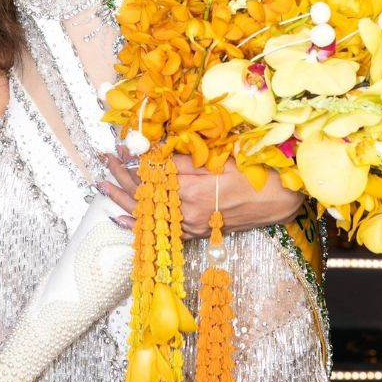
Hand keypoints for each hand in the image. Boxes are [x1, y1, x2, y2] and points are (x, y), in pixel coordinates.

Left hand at [99, 151, 303, 238]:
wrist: (280, 200)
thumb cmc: (254, 174)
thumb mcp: (217, 159)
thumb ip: (182, 160)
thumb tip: (151, 155)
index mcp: (189, 191)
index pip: (149, 175)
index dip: (130, 161)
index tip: (116, 148)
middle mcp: (186, 213)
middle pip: (143, 195)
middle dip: (119, 177)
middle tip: (103, 161)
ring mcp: (191, 226)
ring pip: (148, 214)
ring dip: (122, 199)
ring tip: (101, 188)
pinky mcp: (197, 233)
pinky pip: (161, 230)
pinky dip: (140, 224)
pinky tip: (122, 219)